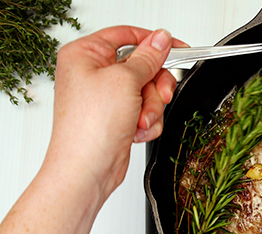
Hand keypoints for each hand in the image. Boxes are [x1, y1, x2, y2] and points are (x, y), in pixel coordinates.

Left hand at [48, 26, 184, 201]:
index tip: (177, 49)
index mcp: (84, 54)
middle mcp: (92, 74)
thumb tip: (161, 39)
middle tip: (158, 93)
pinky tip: (134, 131)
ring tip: (139, 120)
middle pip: (142, 66)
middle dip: (154, 86)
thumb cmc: (89, 128)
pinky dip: (146, 123)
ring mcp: (105, 98)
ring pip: (148, 91)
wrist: (87, 169)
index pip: (127, 36)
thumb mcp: (125, 80)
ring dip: (151, 108)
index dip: (154, 42)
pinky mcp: (116, 117)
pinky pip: (145, 111)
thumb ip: (148, 57)